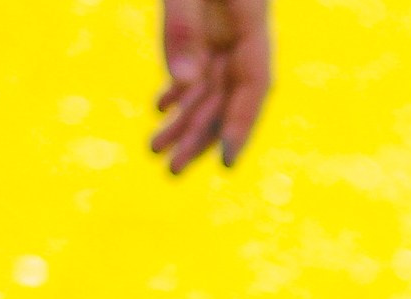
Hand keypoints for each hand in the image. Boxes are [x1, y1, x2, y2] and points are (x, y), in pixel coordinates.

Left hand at [153, 0, 271, 171]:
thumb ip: (183, 26)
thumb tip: (183, 80)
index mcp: (252, 18)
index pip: (255, 83)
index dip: (241, 123)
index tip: (225, 160)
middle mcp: (241, 29)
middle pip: (227, 92)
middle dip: (201, 133)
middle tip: (172, 169)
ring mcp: (221, 24)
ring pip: (207, 82)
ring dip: (182, 116)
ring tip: (155, 148)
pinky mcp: (203, 16)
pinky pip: (194, 61)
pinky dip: (178, 87)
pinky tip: (161, 108)